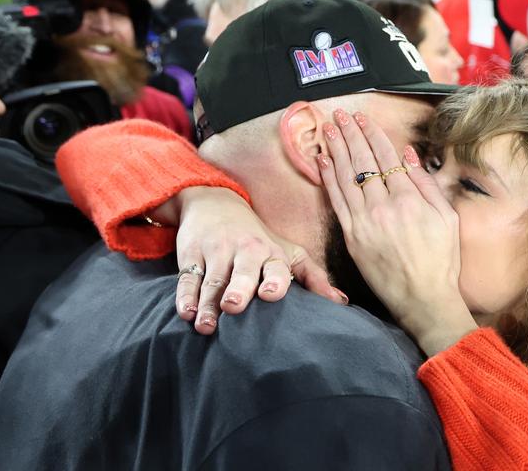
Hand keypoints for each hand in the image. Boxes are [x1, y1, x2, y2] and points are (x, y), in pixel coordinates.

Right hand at [152, 187, 346, 334]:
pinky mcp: (191, 254)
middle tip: (234, 306)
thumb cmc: (259, 237)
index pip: (275, 266)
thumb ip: (313, 277)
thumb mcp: (288, 251)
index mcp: (270, 253)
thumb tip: (342, 303)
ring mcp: (216, 252)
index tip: (272, 294)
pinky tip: (186, 313)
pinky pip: (187, 278)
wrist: (215, 202)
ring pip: (212, 280)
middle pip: (241, 272)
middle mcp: (244, 251)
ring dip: (208, 303)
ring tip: (206, 325)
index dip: (274, 280)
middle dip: (239, 288)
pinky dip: (185, 296)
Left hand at [317, 110, 476, 354]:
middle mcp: (384, 206)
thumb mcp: (446, 218)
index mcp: (409, 199)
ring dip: (336, 150)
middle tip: (339, 115)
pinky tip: (322, 161)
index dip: (372, 134)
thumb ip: (426, 184)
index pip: (386, 157)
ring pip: (346, 177)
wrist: (422, 298)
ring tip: (328, 130)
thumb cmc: (441, 260)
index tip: (363, 118)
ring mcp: (364, 221)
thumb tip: (408, 155)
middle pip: (362, 161)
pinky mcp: (352, 236)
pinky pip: (336, 201)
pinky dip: (328, 179)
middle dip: (350, 134)